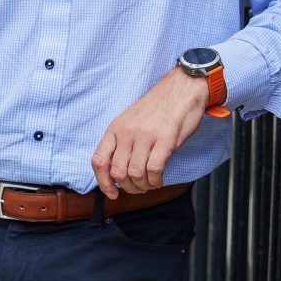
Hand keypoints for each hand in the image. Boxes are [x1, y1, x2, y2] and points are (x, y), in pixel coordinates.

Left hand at [91, 68, 208, 198]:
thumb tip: (118, 174)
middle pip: (118, 172)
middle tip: (140, 187)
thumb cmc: (158, 108)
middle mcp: (127, 131)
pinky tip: (160, 178)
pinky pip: (154, 170)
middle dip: (129, 187)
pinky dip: (156, 181)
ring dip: (144, 186)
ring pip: (135, 174)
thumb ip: (123, 143)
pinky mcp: (165, 139)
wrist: (181, 88)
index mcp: (116, 127)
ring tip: (151, 183)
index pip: (99, 160)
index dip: (103, 183)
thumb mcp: (131, 121)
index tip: (113, 192)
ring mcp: (145, 135)